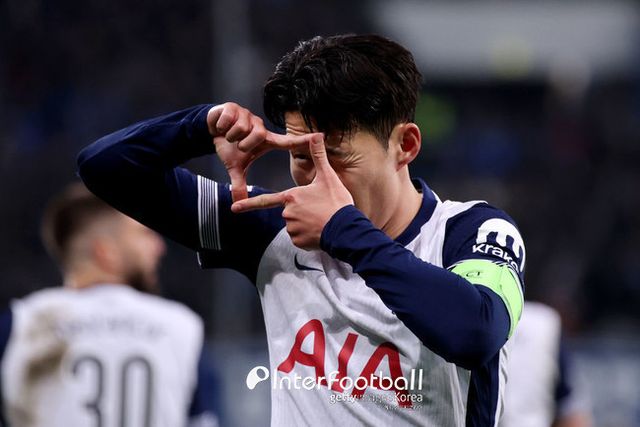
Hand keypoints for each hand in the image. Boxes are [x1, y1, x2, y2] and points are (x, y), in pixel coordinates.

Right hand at [207, 103, 315, 201]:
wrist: (209, 132)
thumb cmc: (229, 148)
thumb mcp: (235, 167)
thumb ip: (239, 184)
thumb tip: (239, 203)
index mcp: (265, 140)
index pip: (287, 141)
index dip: (302, 140)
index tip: (320, 136)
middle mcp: (259, 126)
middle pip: (256, 136)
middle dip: (242, 143)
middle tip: (237, 144)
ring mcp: (247, 115)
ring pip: (241, 128)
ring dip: (230, 135)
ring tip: (228, 135)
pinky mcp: (233, 107)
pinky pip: (228, 120)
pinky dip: (220, 126)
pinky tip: (221, 127)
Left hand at [231, 134, 353, 249]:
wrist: (346, 228)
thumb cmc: (336, 202)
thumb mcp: (328, 176)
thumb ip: (318, 156)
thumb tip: (317, 135)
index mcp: (291, 197)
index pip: (265, 200)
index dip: (248, 204)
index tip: (234, 208)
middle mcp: (287, 213)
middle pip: (289, 212)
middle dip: (302, 212)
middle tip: (319, 210)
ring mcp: (292, 229)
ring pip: (294, 225)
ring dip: (305, 224)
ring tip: (321, 220)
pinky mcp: (298, 242)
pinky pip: (300, 238)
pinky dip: (308, 235)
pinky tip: (319, 231)